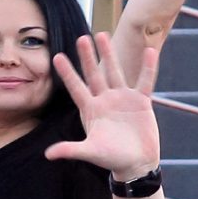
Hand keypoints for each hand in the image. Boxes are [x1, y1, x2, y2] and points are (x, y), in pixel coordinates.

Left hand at [47, 33, 161, 184]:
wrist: (136, 164)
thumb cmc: (111, 159)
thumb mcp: (90, 152)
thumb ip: (70, 150)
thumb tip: (48, 154)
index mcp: (91, 110)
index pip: (76, 88)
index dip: (67, 73)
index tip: (57, 56)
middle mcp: (105, 100)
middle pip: (94, 74)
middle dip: (87, 57)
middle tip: (81, 37)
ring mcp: (123, 99)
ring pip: (115, 72)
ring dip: (109, 54)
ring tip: (103, 35)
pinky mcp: (141, 102)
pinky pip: (144, 81)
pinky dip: (148, 67)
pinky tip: (150, 51)